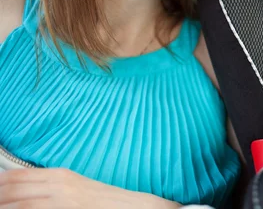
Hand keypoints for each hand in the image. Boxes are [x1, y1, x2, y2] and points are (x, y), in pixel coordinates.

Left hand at [0, 168, 179, 208]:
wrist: (132, 207)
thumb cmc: (105, 201)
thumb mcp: (77, 187)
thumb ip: (52, 186)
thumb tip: (25, 192)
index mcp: (59, 174)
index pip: (15, 176)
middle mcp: (57, 185)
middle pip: (10, 189)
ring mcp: (60, 201)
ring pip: (16, 204)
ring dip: (4, 207)